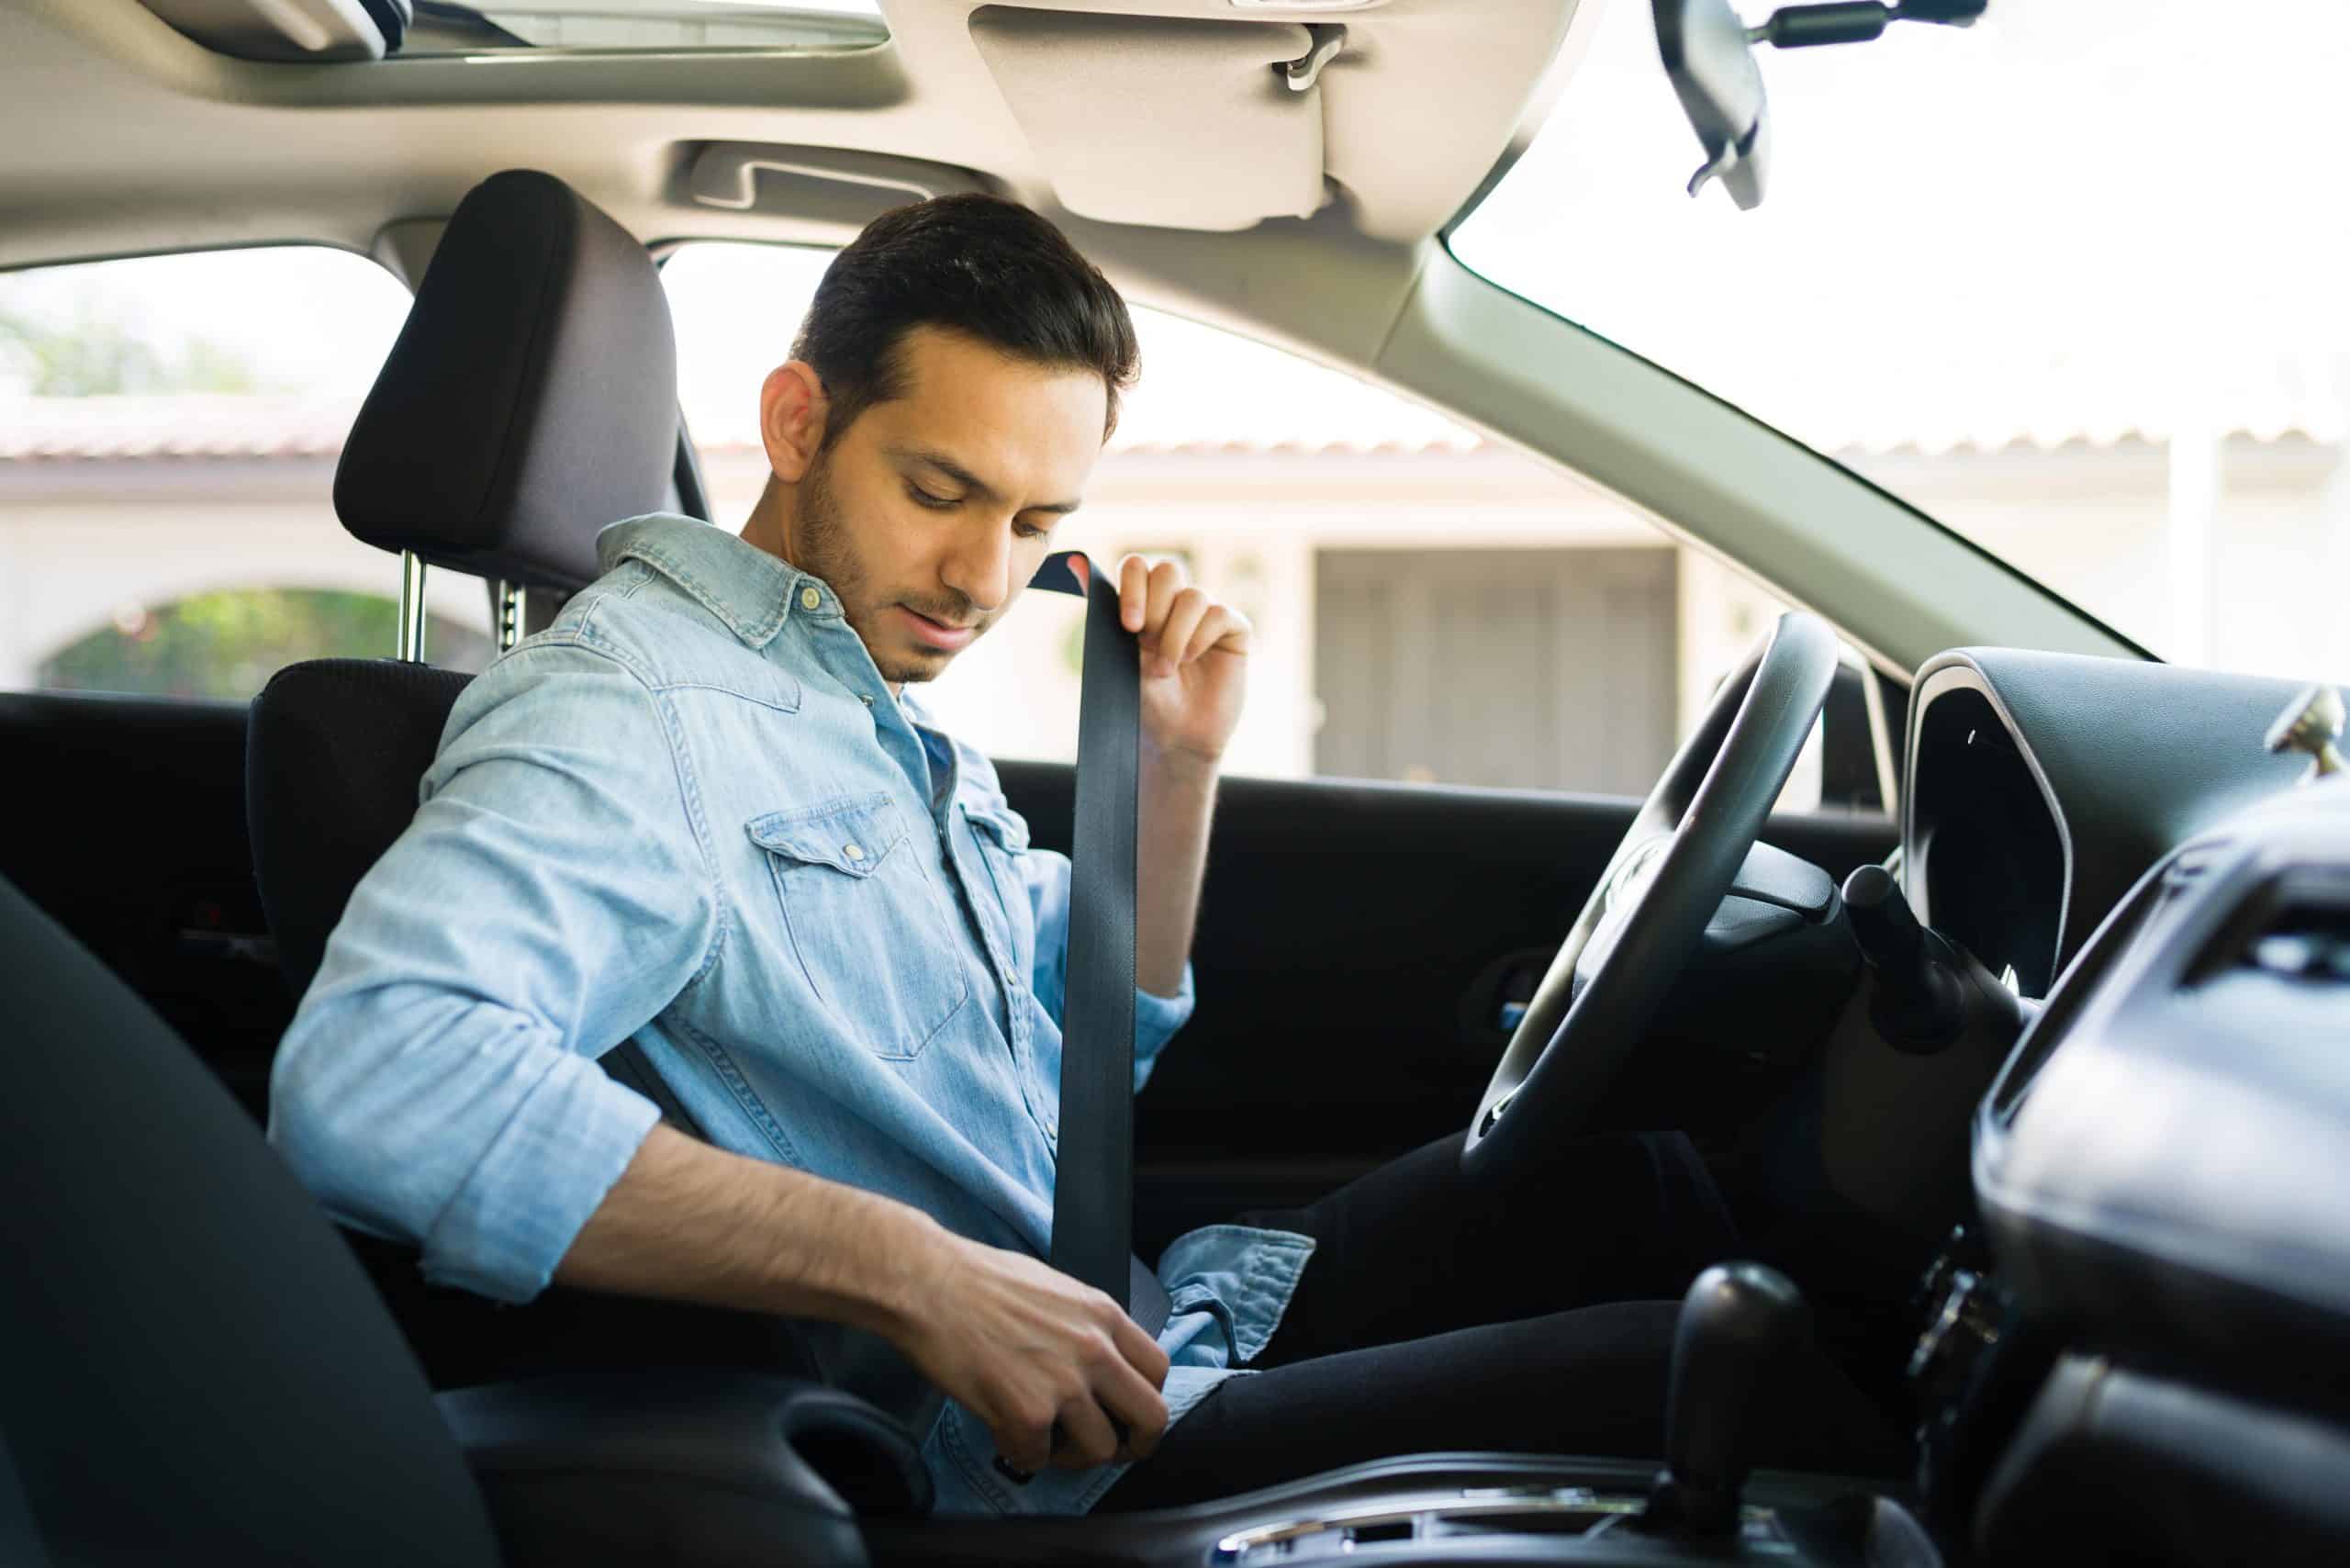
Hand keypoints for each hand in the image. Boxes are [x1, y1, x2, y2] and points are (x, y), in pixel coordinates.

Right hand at [895, 1229, 1170, 1473]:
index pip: (1158, 1370)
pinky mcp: (1026, 1413)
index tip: (1130, 1415)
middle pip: (1150, 1418)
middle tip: (1109, 1449)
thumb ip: (1086, 1326)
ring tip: (1044, 1439)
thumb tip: (1098, 1361)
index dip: (1146, 1400)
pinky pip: (1037, 1458)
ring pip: (1099, 1449)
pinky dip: (1020, 1453)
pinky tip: (1003, 1431)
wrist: (928, 1284)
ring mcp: (1063, 1384)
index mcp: (1103, 1315)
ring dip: (1071, 1455)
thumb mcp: (1056, 1289)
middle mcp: (1094, 1350)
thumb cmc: (979, 1280)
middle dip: (1133, 1444)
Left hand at [1071, 554, 1249, 767]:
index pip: (1138, 567)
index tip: (1128, 625)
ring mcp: (1207, 614)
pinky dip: (1200, 637)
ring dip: (1174, 635)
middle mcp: (1177, 603)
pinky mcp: (1234, 630)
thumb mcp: (1118, 655)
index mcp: (1146, 603)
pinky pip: (1219, 613)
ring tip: (1166, 668)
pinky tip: (1191, 660)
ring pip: (1193, 596)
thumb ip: (1104, 611)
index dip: (1133, 587)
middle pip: (1168, 570)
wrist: (1175, 737)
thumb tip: (1075, 563)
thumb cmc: (1145, 700)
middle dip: (1155, 610)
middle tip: (1147, 646)